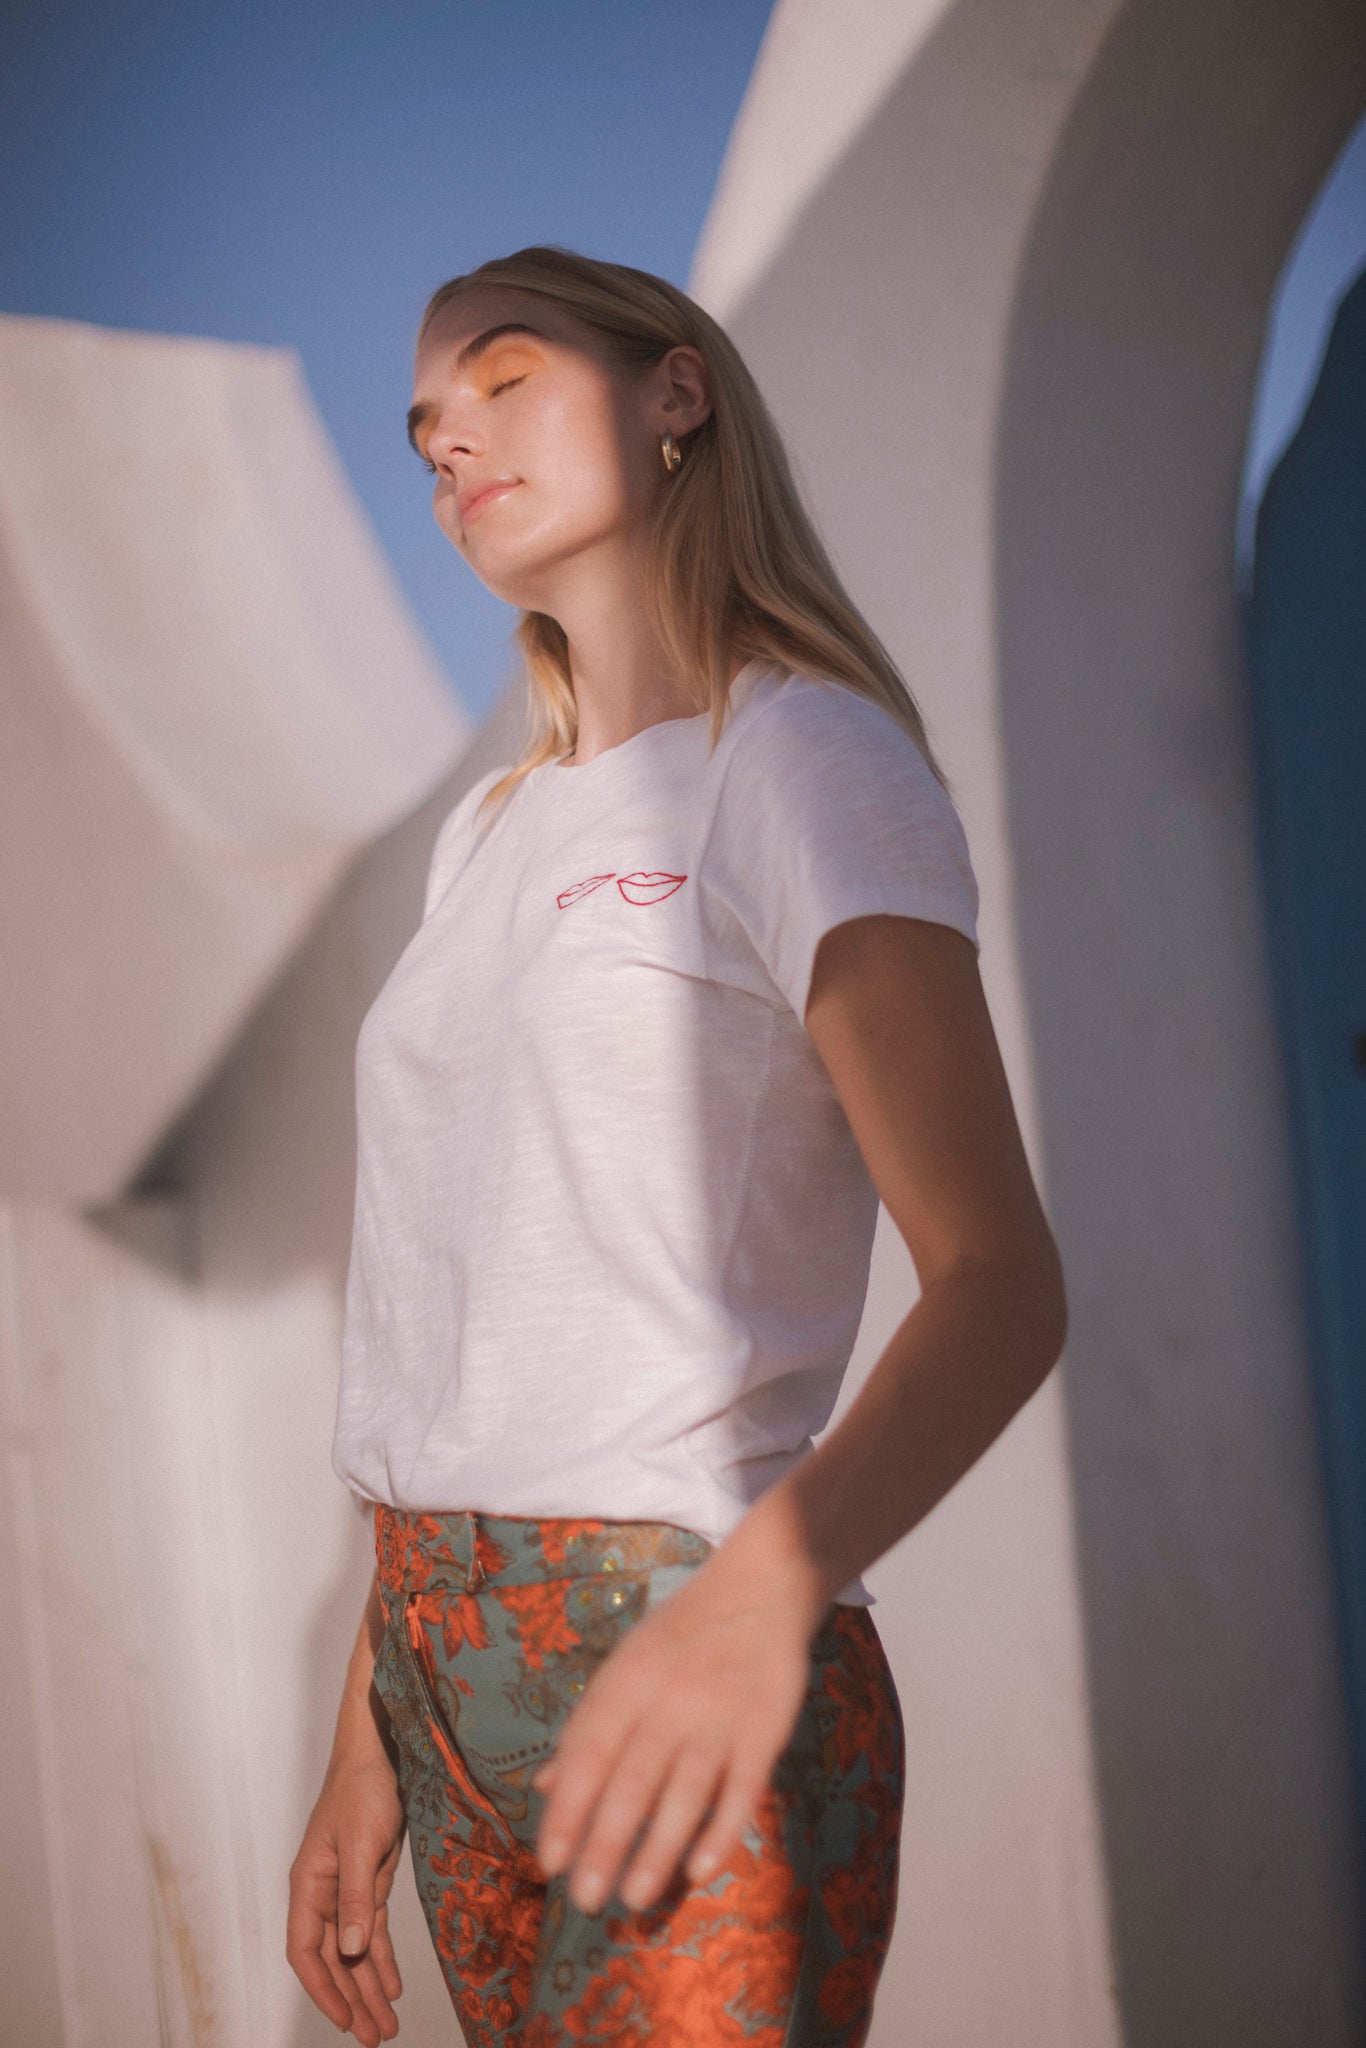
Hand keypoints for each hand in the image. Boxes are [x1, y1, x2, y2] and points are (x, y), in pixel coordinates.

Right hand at [287, 1753, 405, 2042]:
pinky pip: (372, 1931)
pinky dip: (381, 1960)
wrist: (380, 1753)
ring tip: (385, 2026)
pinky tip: (391, 1987)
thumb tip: (351, 1950)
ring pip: (355, 1950)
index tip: (343, 2019)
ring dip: (368, 1987)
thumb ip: (355, 1897)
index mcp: (308, 1885)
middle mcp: (324, 1893)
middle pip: (334, 1959)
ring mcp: (347, 1889)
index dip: (323, 1988)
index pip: (306, 1951)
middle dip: (352, 2000)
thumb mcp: (362, 1843)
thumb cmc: (362, 1789)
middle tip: (373, 2037)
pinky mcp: (370, 1881)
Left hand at [531, 1549, 820, 1915]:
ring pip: (683, 1795)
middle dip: (605, 1845)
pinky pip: (741, 1790)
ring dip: (656, 1852)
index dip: (568, 1812)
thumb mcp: (625, 1663)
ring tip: (633, 1898)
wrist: (759, 1588)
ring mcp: (719, 1716)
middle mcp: (668, 1699)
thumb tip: (547, 1787)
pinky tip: (699, 1870)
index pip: (588, 1756)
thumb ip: (590, 1726)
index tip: (550, 1864)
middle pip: (631, 1783)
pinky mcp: (764, 1730)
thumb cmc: (681, 1632)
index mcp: (626, 1681)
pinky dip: (721, 1832)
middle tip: (585, 1899)